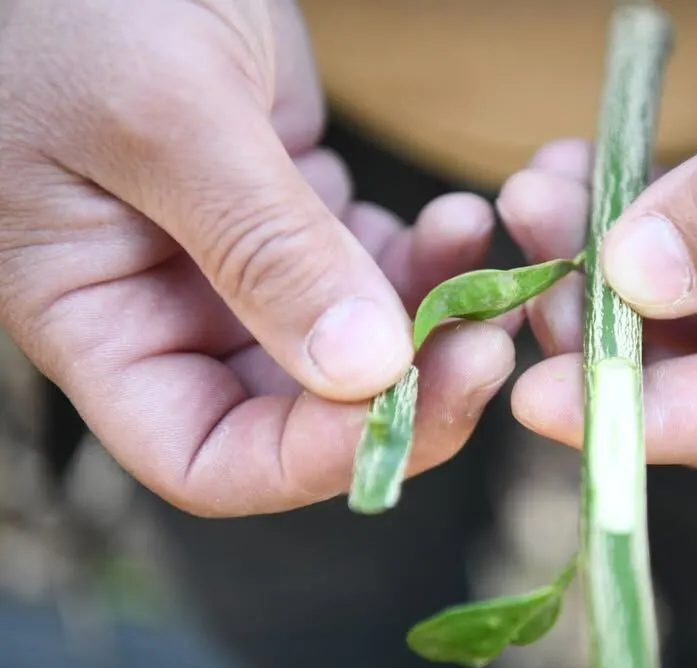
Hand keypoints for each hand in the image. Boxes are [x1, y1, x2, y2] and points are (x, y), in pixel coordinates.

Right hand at [0, 0, 514, 514]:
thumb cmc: (78, 5)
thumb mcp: (162, 118)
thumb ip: (262, 248)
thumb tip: (365, 372)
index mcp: (105, 325)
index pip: (208, 459)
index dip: (309, 461)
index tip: (407, 406)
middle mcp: (177, 314)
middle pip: (302, 416)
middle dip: (403, 394)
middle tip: (486, 345)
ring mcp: (244, 266)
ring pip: (358, 345)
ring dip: (433, 320)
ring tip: (483, 257)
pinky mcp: (299, 214)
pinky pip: (380, 269)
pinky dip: (430, 258)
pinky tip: (461, 216)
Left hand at [498, 0, 696, 473]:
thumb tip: (640, 283)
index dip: (657, 420)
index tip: (544, 402)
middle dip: (608, 338)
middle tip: (532, 278)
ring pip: (679, 301)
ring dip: (592, 265)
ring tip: (535, 197)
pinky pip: (675, 232)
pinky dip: (612, 211)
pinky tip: (566, 173)